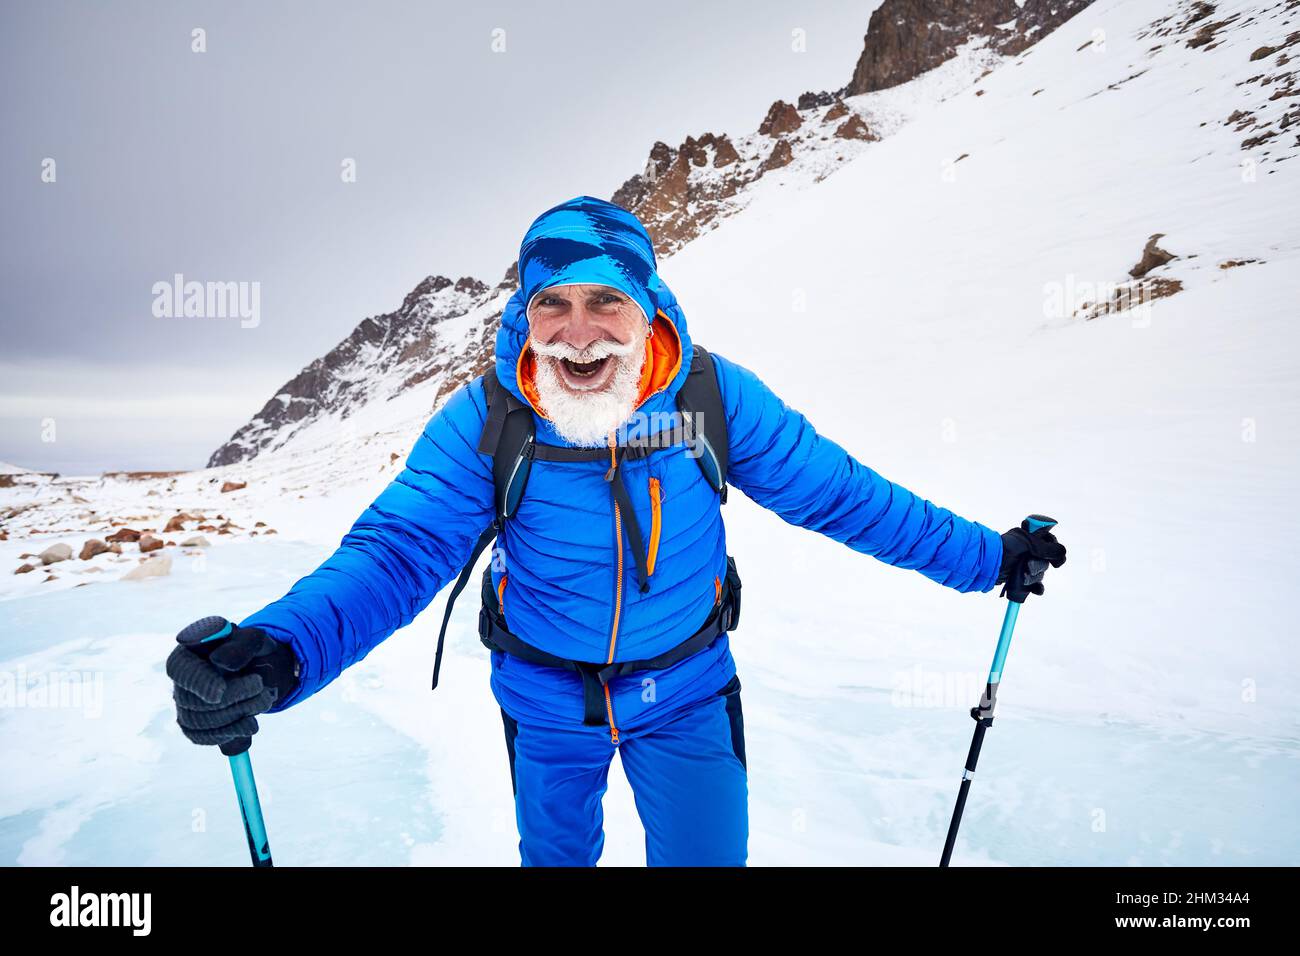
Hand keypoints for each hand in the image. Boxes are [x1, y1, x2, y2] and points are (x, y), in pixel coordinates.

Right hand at [167, 616, 298, 746]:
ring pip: (200, 722)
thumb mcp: (254, 639)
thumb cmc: (251, 650)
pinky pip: (205, 738)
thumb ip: (240, 646)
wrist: (260, 669)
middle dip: (232, 699)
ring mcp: (186, 706)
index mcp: (187, 654)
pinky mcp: (197, 727)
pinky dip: (231, 733)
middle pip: (192, 701)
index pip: (180, 670)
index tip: (221, 691)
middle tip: (261, 688)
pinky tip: (250, 723)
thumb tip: (219, 662)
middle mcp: (181, 682)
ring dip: (237, 715)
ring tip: (264, 700)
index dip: (199, 683)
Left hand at [996, 517, 1066, 601]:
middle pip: (1046, 561)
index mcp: (1031, 538)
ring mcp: (1025, 565)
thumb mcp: (1027, 543)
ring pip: (1040, 574)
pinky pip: (1035, 586)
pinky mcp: (1020, 578)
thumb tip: (1062, 552)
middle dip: (1038, 565)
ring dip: (1033, 576)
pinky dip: (1036, 588)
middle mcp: (1029, 551)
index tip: (1055, 560)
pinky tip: (1034, 590)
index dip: (1054, 551)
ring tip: (1022, 574)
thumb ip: (1046, 547)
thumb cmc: (1005, 548)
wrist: (988, 563)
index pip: (1051, 543)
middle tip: (1027, 565)